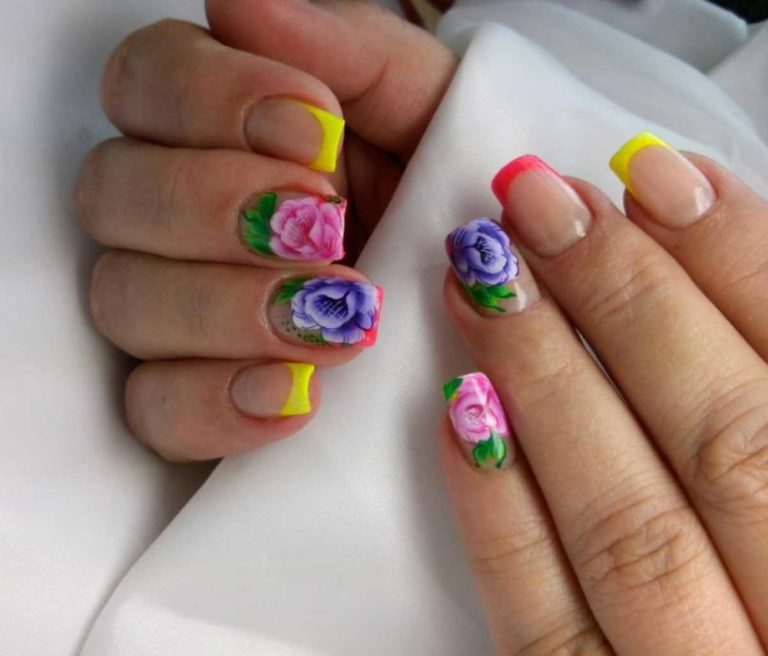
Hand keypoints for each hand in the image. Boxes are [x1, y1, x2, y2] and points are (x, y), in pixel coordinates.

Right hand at [76, 0, 455, 459]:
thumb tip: (243, 1)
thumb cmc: (450, 196)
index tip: (313, 129)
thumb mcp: (430, 113)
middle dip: (215, 206)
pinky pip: (154, 409)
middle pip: (112, 192)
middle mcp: (181, 214)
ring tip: (340, 321)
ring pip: (124, 301)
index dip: (209, 98)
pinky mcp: (194, 398)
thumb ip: (351, 51)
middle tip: (322, 225)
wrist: (483, 300)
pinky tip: (300, 392)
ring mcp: (179, 310)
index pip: (147, 81)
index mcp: (225, 128)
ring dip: (227, 308)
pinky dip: (219, 404)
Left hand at [441, 141, 767, 652]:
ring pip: (632, 528)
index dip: (741, 260)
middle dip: (625, 301)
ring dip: (545, 382)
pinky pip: (544, 627)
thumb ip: (764, 388)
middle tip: (536, 203)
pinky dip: (500, 515)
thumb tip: (701, 261)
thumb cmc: (766, 566)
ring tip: (477, 276)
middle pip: (725, 441)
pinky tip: (456, 413)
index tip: (653, 175)